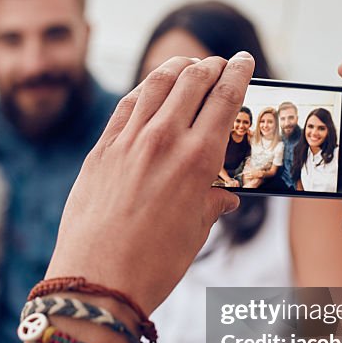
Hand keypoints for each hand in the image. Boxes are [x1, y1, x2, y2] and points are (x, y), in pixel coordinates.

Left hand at [48, 54, 253, 313]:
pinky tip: (151, 89)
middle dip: (212, 65)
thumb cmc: (153, 264)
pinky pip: (126, 106)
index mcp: (197, 160)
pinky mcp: (100, 150)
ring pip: (156, 83)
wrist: (96, 281)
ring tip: (189, 64)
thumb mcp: (196, 233)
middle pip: (193, 80)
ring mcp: (127, 141)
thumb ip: (212, 204)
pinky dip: (145, 90)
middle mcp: (163, 140)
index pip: (225, 98)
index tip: (245, 61)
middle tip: (221, 63)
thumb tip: (226, 197)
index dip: (239, 73)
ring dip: (178, 67)